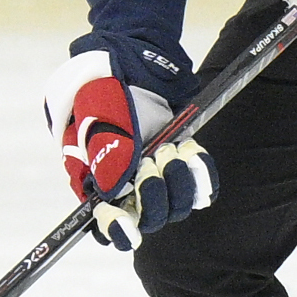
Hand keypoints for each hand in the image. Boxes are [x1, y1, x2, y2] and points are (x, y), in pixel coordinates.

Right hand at [45, 35, 208, 252]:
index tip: (125, 222)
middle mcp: (128, 190)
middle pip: (149, 219)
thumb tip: (114, 192)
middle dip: (153, 195)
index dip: (118, 230)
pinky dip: (199, 173)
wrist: (128, 66)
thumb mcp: (96, 119)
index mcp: (97, 186)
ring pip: (177, 206)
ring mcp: (157, 178)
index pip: (109, 228)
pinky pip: (200, 186)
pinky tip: (190, 153)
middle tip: (150, 162)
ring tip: (169, 150)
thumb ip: (105, 156)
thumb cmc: (103, 93)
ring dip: (176, 181)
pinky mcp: (180, 165)